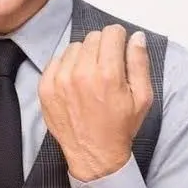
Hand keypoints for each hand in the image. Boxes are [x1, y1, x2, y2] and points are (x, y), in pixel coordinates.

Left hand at [38, 24, 152, 180]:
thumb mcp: (142, 97)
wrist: (93, 155)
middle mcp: (81, 73)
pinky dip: (66, 66)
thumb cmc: (120, 127)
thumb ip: (139, 62)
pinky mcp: (45, 87)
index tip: (119, 48)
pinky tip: (74, 82)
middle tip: (106, 66)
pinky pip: (56, 60)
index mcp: (107, 74)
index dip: (118, 38)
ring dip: (83, 56)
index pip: (111, 33)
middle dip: (102, 47)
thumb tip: (136, 36)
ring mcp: (60, 80)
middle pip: (92, 37)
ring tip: (90, 76)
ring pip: (74, 47)